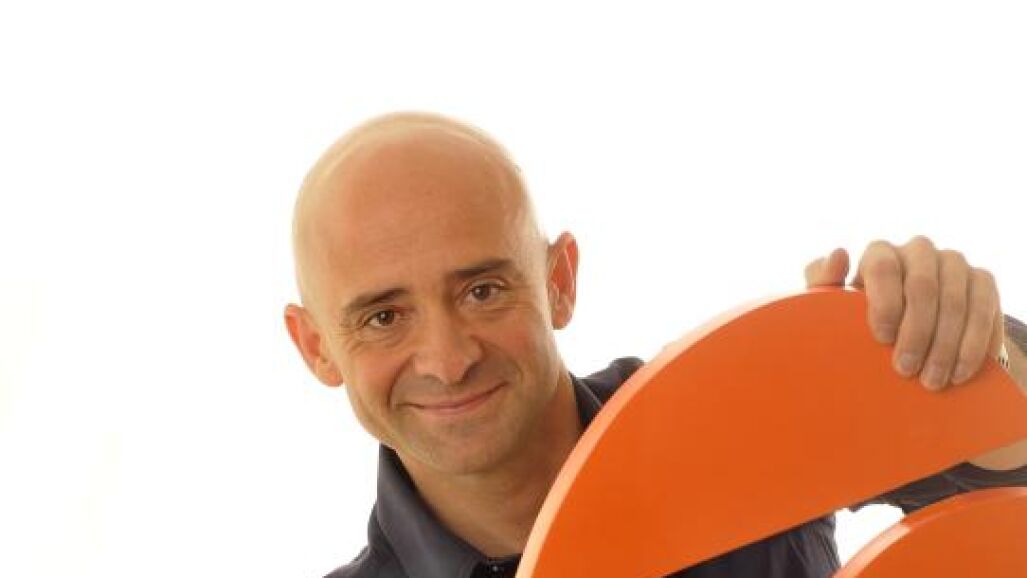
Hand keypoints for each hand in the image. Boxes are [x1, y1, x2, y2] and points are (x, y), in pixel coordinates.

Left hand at [804, 236, 1004, 390]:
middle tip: (905, 371)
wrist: (906, 325)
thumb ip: (822, 281)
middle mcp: (919, 251)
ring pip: (956, 302)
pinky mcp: (982, 281)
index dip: (884, 302)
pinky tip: (961, 372)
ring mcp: (953, 263)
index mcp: (880, 253)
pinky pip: (984, 310)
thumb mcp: (834, 302)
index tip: (881, 338)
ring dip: (945, 346)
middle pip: (923, 287)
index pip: (883, 266)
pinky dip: (974, 345)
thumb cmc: (860, 314)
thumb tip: (838, 254)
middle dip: (916, 333)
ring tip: (932, 381)